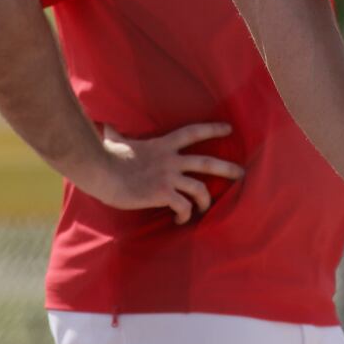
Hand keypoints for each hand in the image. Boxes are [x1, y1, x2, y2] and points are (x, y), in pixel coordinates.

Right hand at [83, 122, 244, 223]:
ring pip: (200, 188)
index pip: (192, 132)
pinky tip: (179, 220)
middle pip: (206, 162)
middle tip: (242, 173)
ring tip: (205, 207)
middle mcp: (169, 160)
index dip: (212, 129)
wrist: (101, 171)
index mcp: (162, 145)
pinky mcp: (162, 194)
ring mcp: (167, 177)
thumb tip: (105, 123)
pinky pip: (183, 207)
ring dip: (206, 200)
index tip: (229, 129)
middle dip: (227, 168)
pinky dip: (185, 215)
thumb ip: (117, 133)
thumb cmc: (106, 157)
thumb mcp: (116, 140)